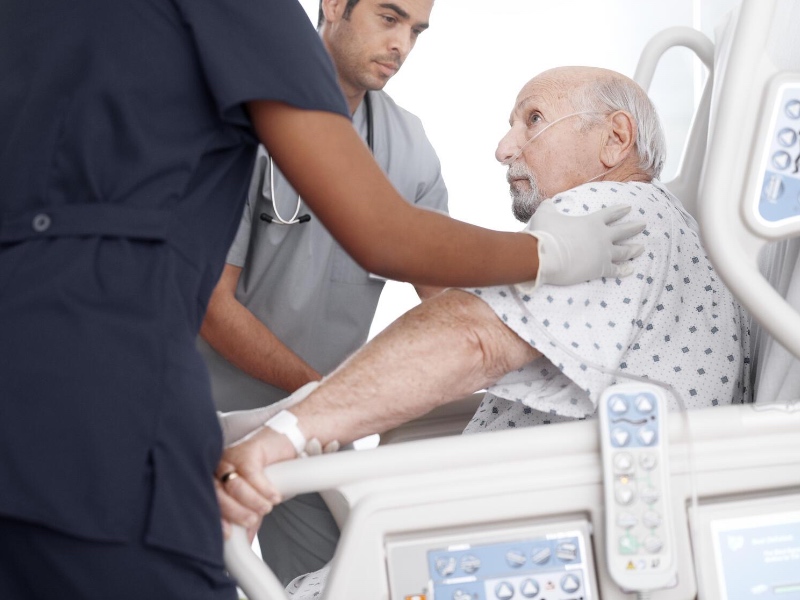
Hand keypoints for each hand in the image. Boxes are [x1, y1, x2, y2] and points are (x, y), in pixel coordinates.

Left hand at [215, 426, 296, 538]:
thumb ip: (248, 517)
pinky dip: (263, 488)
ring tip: (267, 506)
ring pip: (234, 485)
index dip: (216, 520)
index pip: (208, 504)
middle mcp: (219, 470)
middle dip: (235, 512)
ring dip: (252, 500)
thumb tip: (244, 542)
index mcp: (215, 482)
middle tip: (252, 519)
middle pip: (218, 495)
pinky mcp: (247, 450)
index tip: (229, 534)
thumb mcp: (256, 498)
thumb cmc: (267, 470)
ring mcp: (231, 458)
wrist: (284, 444)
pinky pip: (251, 473)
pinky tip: (273, 495)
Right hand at [522, 202, 644, 289]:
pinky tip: (631, 270)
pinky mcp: (600, 269)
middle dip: (634, 227)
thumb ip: (549, 207)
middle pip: (623, 231)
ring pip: (624, 251)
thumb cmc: (546, 234)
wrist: (547, 256)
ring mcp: (604, 254)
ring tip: (642, 248)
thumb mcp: (546, 215)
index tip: (629, 208)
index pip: (610, 213)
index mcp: (592, 222)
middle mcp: (603, 236)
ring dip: (633, 249)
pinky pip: (615, 270)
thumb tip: (548, 202)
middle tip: (644, 225)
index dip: (620, 210)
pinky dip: (624, 270)